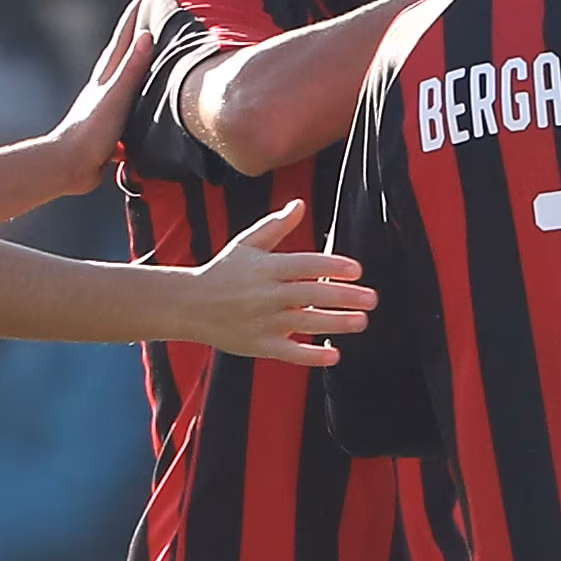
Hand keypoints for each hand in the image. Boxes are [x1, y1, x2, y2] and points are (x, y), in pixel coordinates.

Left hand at [44, 2, 155, 194]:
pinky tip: (152, 106)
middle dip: (141, 34)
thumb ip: (132, 68)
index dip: (137, 13)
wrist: (71, 165)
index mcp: (108, 74)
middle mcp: (108, 86)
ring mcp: (110, 105)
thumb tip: (146, 35)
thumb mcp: (117, 95)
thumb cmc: (92, 129)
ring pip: (131, 80)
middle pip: (127, 52)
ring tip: (159, 57)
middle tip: (156, 15)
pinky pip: (134, 106)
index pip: (125, 36)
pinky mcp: (113, 126)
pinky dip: (144, 99)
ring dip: (143, 67)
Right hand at [179, 197, 377, 364]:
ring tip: (362, 321)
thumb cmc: (223, 272)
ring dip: (336, 323)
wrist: (189, 305)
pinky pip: (289, 352)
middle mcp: (265, 294)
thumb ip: (276, 226)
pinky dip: (311, 356)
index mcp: (265, 267)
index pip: (303, 264)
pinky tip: (334, 355)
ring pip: (305, 323)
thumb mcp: (246, 244)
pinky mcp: (259, 345)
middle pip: (310, 293)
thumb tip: (300, 204)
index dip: (331, 265)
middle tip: (371, 298)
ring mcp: (262, 321)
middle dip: (343, 296)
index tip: (356, 269)